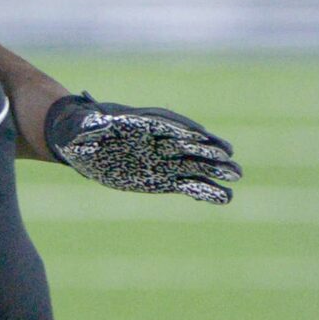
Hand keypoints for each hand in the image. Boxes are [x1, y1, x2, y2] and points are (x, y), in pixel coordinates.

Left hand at [44, 94, 241, 202]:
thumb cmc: (81, 130)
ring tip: (237, 175)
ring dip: (215, 171)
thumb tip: (99, 123)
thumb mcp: (84, 126)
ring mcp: (164, 161)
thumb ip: (93, 125)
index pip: (168, 125)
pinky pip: (189, 185)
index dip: (183, 130)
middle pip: (188, 145)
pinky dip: (205, 190)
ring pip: (195, 165)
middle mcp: (159, 142)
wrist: (81, 144)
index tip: (200, 136)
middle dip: (207, 150)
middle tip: (229, 158)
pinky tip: (224, 196)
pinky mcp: (163, 179)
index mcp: (142, 125)